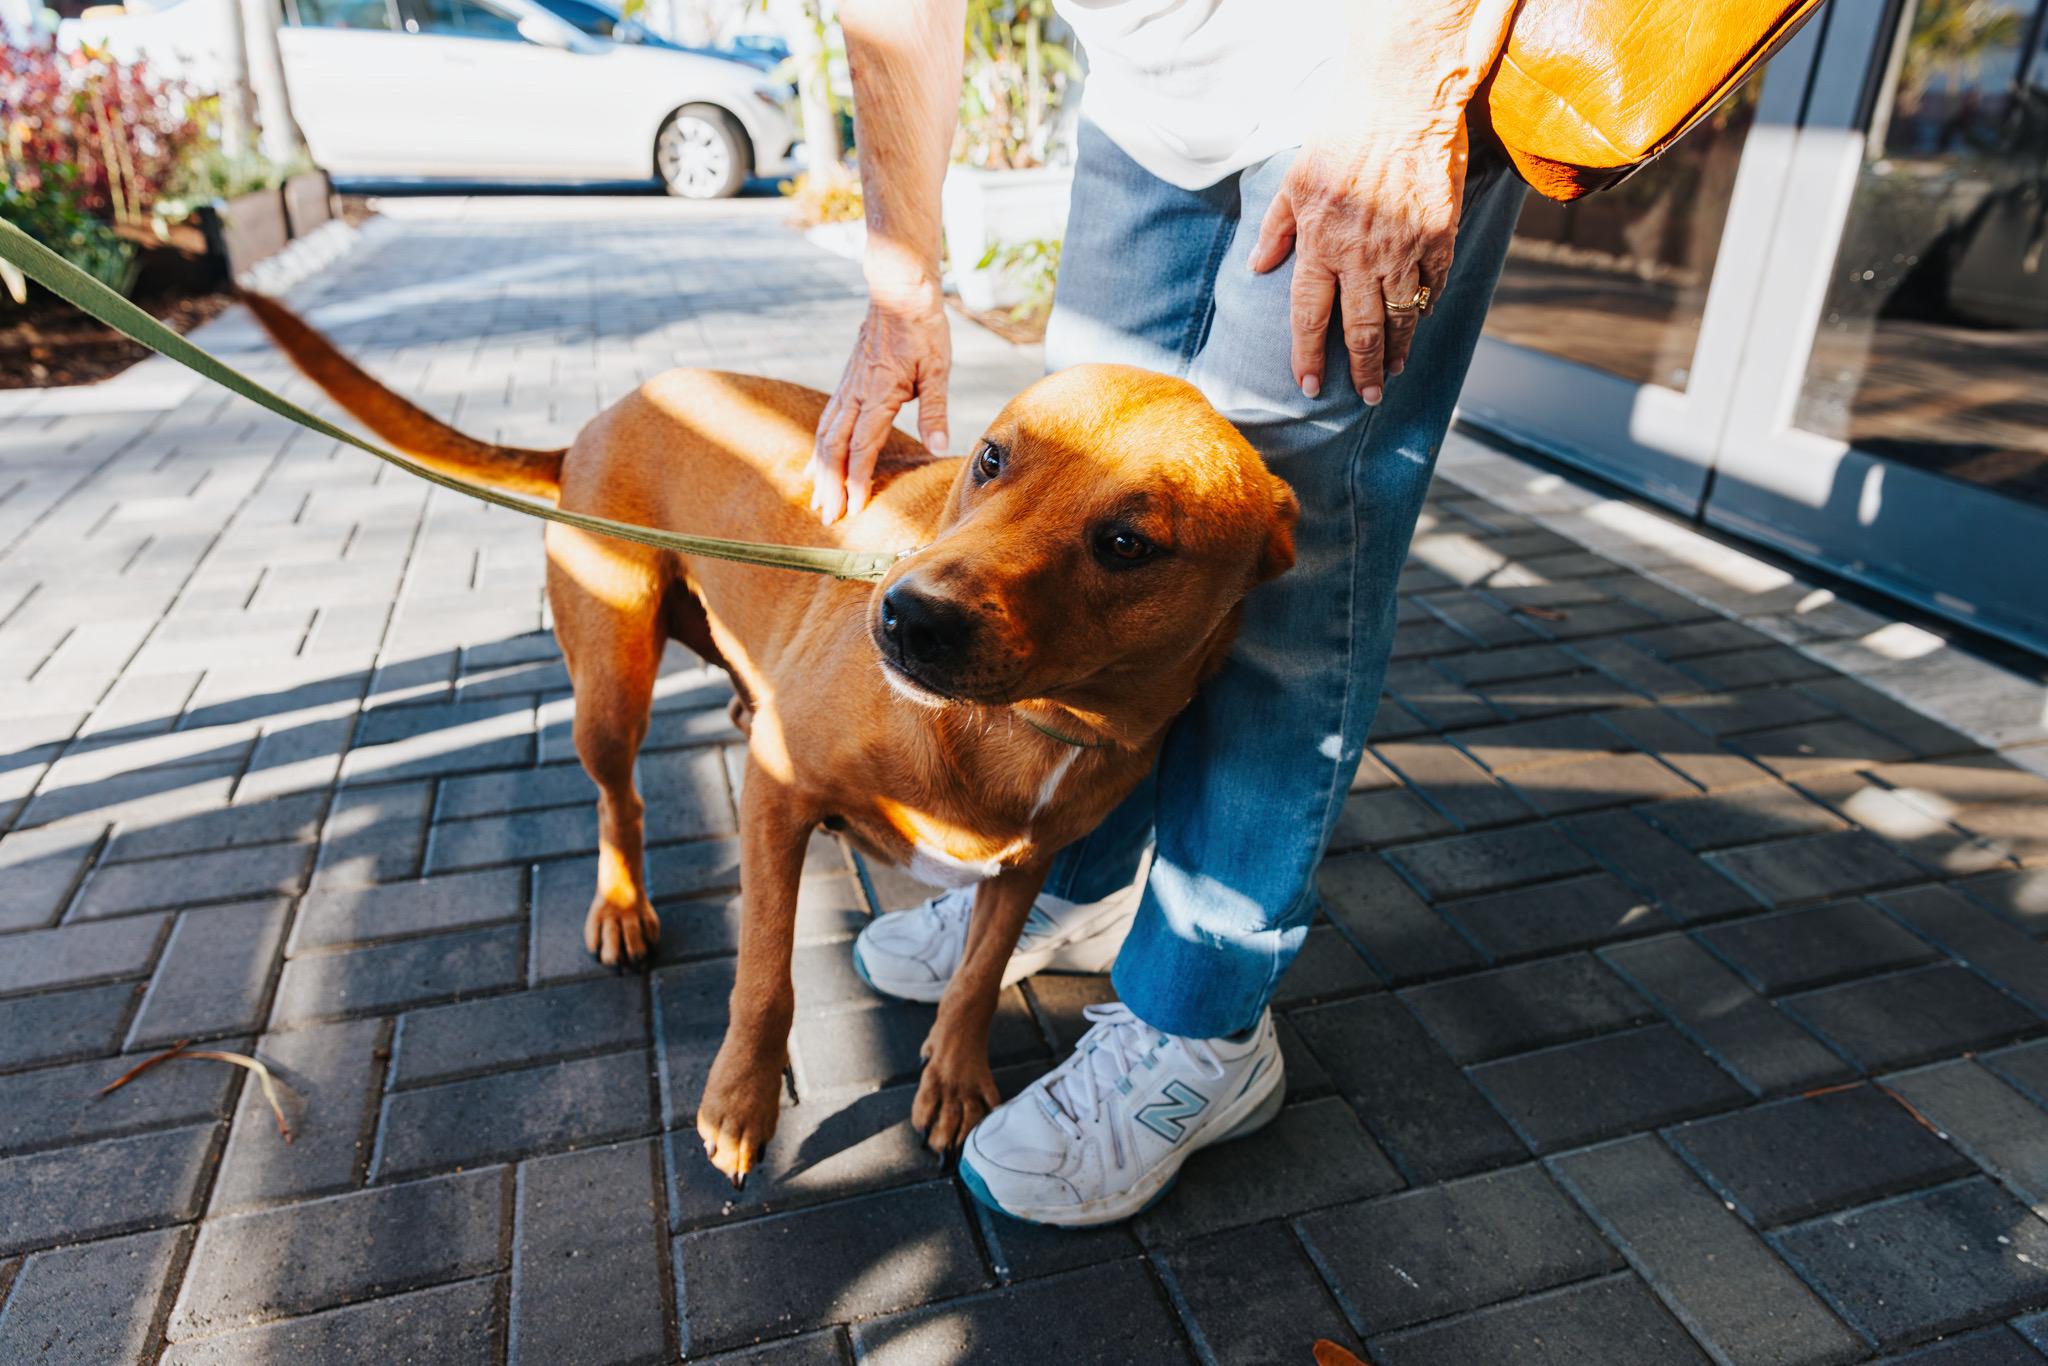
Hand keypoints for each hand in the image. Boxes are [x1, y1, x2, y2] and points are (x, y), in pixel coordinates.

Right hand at [808, 269, 950, 523]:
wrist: (898, 290)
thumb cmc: (923, 329)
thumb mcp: (937, 370)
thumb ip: (935, 411)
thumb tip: (940, 447)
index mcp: (878, 393)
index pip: (863, 447)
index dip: (857, 479)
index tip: (854, 507)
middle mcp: (855, 393)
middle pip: (835, 448)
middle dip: (830, 484)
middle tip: (829, 517)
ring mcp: (847, 386)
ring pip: (825, 435)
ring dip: (820, 470)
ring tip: (818, 498)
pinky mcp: (846, 381)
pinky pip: (827, 420)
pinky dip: (820, 447)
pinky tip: (817, 462)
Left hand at [1247, 116, 1469, 404]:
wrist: (1402, 98)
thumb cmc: (1342, 135)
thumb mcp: (1295, 179)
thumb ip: (1276, 228)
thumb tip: (1256, 269)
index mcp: (1320, 243)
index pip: (1309, 316)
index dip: (1307, 356)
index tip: (1308, 387)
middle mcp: (1360, 253)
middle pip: (1360, 329)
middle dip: (1361, 371)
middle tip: (1366, 398)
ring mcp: (1403, 247)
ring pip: (1400, 315)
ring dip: (1396, 349)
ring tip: (1392, 372)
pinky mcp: (1439, 234)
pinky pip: (1433, 282)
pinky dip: (1427, 304)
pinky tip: (1421, 319)